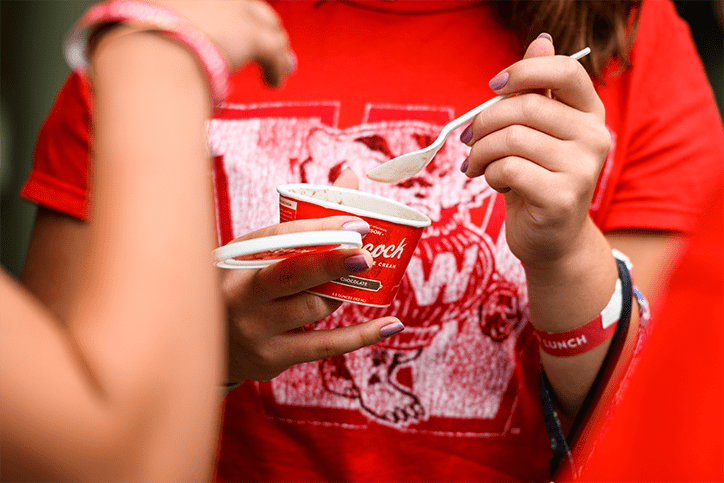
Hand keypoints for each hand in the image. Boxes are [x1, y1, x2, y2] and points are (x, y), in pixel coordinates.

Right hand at [155, 0, 294, 85]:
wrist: (149, 53)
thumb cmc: (138, 48)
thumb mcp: (145, 26)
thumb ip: (161, 28)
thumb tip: (152, 44)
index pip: (224, 3)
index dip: (233, 18)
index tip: (231, 33)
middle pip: (253, 8)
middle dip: (263, 27)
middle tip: (266, 47)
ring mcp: (235, 10)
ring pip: (270, 28)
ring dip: (277, 49)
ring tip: (280, 67)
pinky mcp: (252, 35)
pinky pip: (275, 52)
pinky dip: (277, 68)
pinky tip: (273, 82)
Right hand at [221, 216, 402, 381]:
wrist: (204, 342)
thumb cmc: (243, 284)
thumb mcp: (257, 250)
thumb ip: (302, 220)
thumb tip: (350, 177)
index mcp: (237, 257)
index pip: (279, 237)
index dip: (319, 229)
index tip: (356, 223)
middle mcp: (241, 294)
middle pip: (292, 275)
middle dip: (331, 263)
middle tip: (366, 254)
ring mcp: (256, 330)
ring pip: (314, 308)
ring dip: (344, 292)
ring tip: (363, 280)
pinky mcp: (272, 358)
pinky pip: (326, 345)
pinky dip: (362, 335)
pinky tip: (391, 324)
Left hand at [460, 35, 610, 268]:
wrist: (551, 239)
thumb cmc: (537, 180)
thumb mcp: (536, 134)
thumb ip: (537, 93)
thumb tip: (540, 41)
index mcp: (590, 114)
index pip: (566, 70)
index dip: (524, 71)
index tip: (494, 86)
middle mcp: (595, 137)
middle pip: (525, 107)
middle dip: (484, 123)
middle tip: (470, 142)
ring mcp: (583, 168)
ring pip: (511, 138)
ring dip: (481, 153)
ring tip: (479, 166)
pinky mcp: (562, 196)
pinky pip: (509, 169)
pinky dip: (491, 175)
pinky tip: (498, 183)